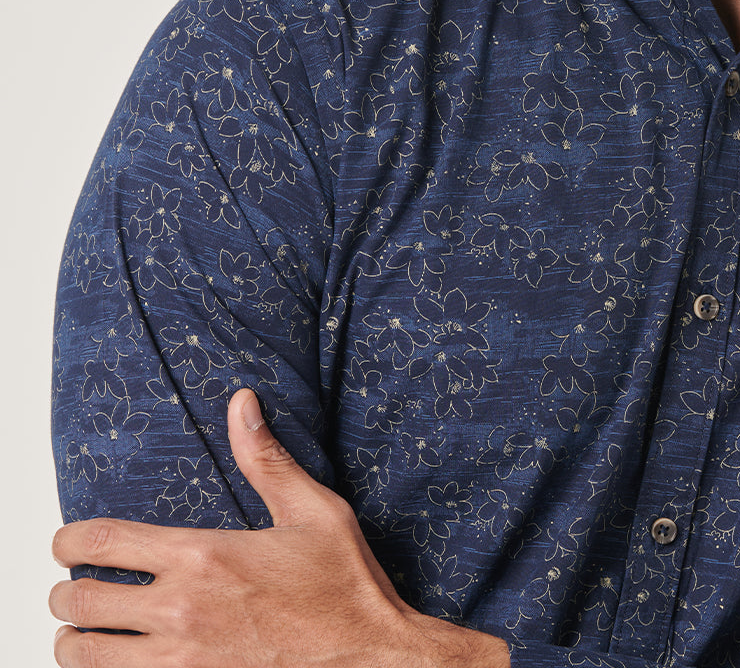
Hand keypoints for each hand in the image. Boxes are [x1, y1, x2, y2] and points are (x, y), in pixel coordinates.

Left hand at [50, 388, 510, 666]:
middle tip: (74, 587)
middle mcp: (180, 610)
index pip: (102, 542)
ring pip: (86, 656)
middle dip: (66, 591)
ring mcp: (180, 662)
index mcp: (203, 555)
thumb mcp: (312, 510)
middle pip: (81, 601)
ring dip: (77, 640)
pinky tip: (122, 662)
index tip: (67, 542)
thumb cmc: (343, 585)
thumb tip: (242, 402)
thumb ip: (266, 458)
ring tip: (85, 631)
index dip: (69, 540)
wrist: (369, 657)